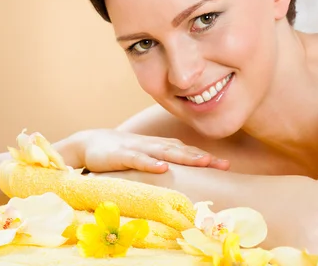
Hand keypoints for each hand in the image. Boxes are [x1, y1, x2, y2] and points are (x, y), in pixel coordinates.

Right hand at [72, 129, 229, 173]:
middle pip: (183, 152)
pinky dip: (151, 163)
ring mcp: (139, 149)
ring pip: (165, 153)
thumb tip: (184, 175)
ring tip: (203, 162)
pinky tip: (162, 168)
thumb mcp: (146, 157)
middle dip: (204, 158)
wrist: (90, 142)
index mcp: (161, 147)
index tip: (226, 166)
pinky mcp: (122, 156)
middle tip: (224, 165)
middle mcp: (154, 146)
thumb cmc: (122, 152)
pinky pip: (138, 160)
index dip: (207, 158)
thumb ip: (164, 162)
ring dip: (185, 157)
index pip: (188, 152)